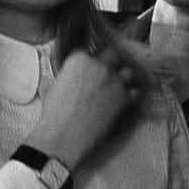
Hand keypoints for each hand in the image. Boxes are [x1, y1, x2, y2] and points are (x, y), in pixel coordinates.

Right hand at [24, 47, 139, 169]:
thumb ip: (71, 74)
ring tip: (116, 87)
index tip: (87, 69)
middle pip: (112, 55)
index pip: (87, 51)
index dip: (87, 60)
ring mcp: (114, 81)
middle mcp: (100, 65)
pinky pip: (134, 91)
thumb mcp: (56, 85)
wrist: (63, 137)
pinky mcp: (124, 98)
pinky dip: (130, 95)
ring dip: (123, 78)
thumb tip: (77, 75)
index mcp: (79, 59)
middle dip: (108, 63)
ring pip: (127, 71)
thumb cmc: (54, 114)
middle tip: (103, 75)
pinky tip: (122, 101)